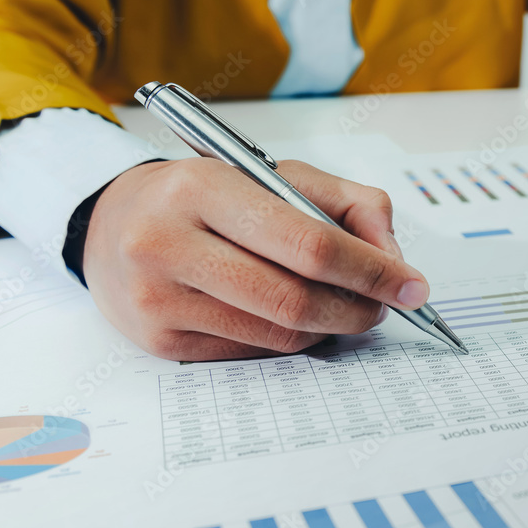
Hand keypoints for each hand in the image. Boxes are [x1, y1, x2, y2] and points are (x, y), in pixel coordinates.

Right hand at [83, 158, 425, 360]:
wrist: (115, 224)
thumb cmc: (208, 196)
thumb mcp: (276, 174)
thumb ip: (348, 204)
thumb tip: (392, 258)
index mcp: (203, 188)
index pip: (308, 242)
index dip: (371, 271)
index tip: (412, 285)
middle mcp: (168, 243)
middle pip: (295, 299)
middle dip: (357, 309)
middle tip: (384, 306)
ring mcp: (158, 299)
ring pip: (278, 335)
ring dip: (329, 328)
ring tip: (342, 308)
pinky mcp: (158, 342)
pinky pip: (252, 353)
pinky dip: (290, 341)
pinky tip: (294, 318)